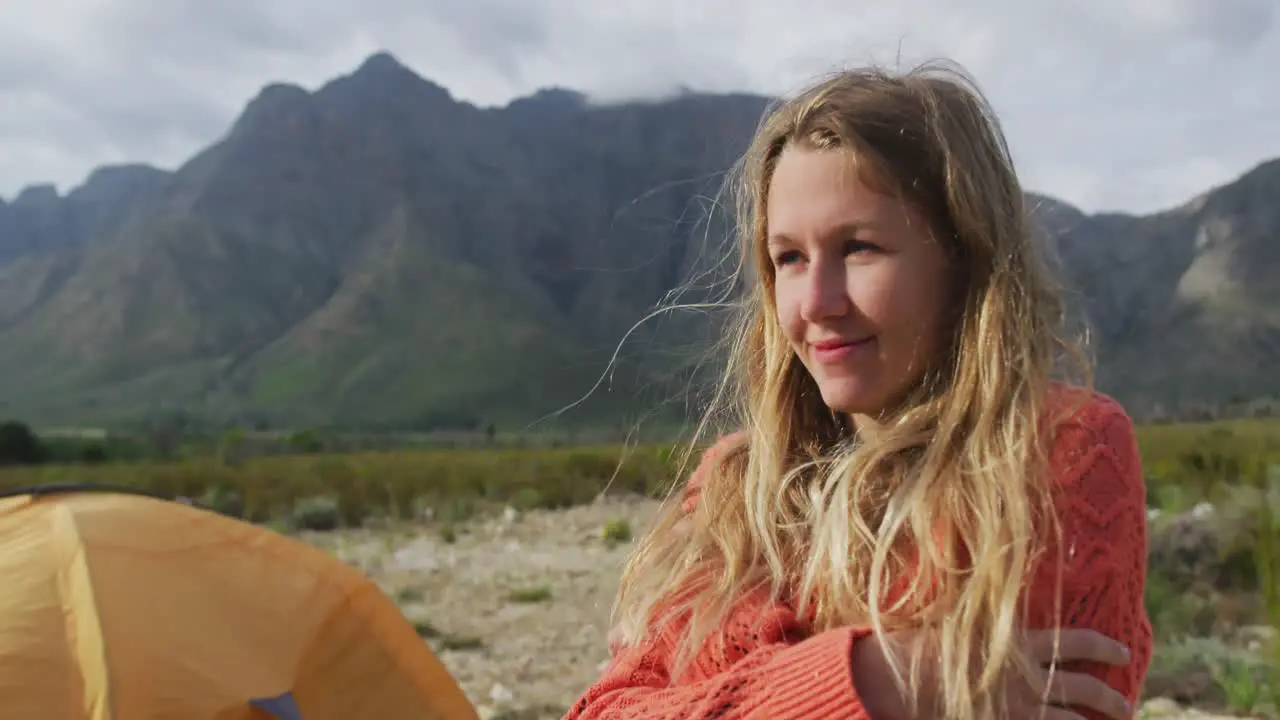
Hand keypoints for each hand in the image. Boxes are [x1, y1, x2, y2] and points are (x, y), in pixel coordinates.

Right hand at [851, 627, 1132, 718]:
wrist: (898, 680)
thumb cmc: (923, 642)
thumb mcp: (960, 615)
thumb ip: (987, 606)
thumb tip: (1005, 568)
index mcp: (1018, 642)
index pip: (1078, 642)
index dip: (1106, 648)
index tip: (1124, 653)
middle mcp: (1025, 677)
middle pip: (1084, 689)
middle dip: (1110, 700)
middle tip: (1123, 707)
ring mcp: (1016, 708)